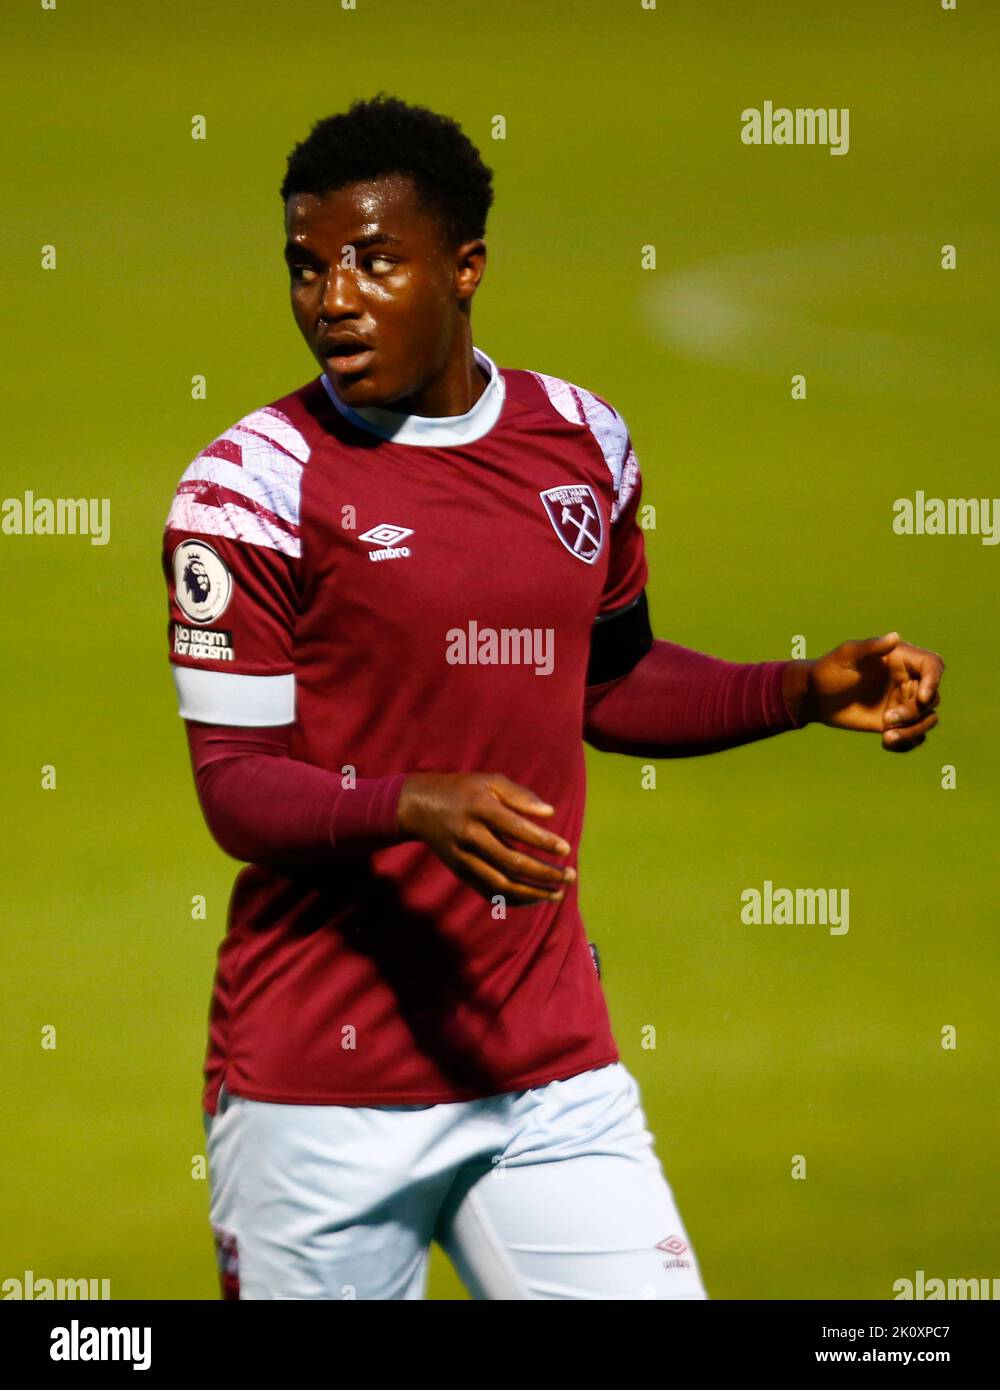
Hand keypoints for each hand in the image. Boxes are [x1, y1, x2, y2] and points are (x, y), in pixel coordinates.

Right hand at [396, 772, 575, 905]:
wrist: (418, 807)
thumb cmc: (462, 790)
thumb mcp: (489, 780)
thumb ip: (520, 795)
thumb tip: (550, 812)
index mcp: (480, 808)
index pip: (517, 829)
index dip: (543, 842)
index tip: (566, 849)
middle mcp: (470, 835)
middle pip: (512, 862)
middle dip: (545, 873)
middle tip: (570, 875)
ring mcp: (463, 857)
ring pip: (501, 884)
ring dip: (533, 892)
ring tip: (558, 893)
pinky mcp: (460, 871)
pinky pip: (489, 892)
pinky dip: (513, 899)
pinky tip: (534, 897)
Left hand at [783, 632, 944, 751]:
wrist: (815, 697)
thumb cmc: (829, 671)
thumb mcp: (846, 656)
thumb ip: (870, 647)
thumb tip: (895, 636)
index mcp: (901, 659)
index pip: (932, 666)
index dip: (933, 681)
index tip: (922, 698)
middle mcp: (908, 680)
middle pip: (932, 697)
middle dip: (915, 712)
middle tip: (887, 720)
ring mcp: (903, 702)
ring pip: (928, 718)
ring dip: (912, 731)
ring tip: (887, 737)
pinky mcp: (897, 722)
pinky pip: (916, 735)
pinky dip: (907, 742)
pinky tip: (886, 743)